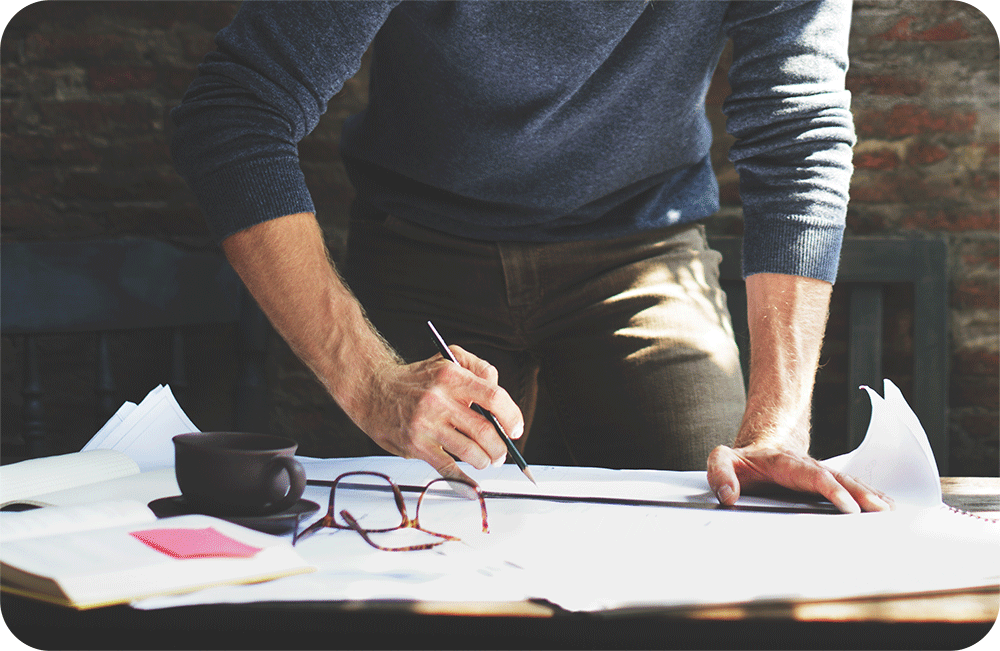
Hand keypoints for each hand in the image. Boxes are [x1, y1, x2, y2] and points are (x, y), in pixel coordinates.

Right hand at [360, 345, 523, 486]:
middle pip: (484, 430)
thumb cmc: (415, 379)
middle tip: (502, 452)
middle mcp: (438, 400)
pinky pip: (447, 469)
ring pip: (470, 452)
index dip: (511, 416)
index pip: (494, 397)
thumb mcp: (446, 359)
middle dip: (500, 447)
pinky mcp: (415, 446)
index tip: (515, 429)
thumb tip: (499, 390)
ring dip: (485, 461)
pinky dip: (464, 480)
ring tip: (485, 460)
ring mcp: (426, 425)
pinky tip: (472, 483)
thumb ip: (477, 368)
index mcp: (451, 377)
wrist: (372, 389)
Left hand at [706, 444, 893, 513]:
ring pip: (847, 481)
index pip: (812, 476)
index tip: (848, 507)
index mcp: (784, 463)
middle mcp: (807, 466)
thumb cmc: (741, 461)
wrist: (757, 449)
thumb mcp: (721, 461)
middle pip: (837, 478)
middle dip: (859, 494)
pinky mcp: (825, 481)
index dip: (831, 490)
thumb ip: (720, 474)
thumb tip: (728, 496)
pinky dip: (868, 494)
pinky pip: (849, 486)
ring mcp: (818, 473)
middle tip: (879, 510)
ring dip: (869, 494)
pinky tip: (885, 504)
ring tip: (888, 509)